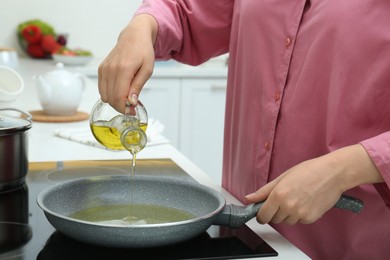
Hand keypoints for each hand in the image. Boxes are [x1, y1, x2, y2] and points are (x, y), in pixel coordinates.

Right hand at [98, 14, 157, 112]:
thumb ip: (138, 86)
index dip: (125, 108)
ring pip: (104, 96)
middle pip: (110, 99)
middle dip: (121, 107)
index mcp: (123, 69)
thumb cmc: (143, 52)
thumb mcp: (147, 70)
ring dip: (115, 101)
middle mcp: (110, 69)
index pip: (118, 97)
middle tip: (131, 107)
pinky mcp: (101, 70)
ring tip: (127, 98)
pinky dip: (110, 94)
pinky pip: (102, 89)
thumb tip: (131, 102)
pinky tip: (120, 91)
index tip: (132, 111)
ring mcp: (104, 69)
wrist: (133, 37)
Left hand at [245, 144, 382, 224]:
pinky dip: (300, 215)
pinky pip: (299, 221)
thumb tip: (248, 199)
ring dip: (288, 214)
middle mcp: (288, 206)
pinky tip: (306, 202)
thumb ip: (264, 191)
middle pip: (274, 219)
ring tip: (297, 198)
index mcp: (278, 195)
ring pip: (287, 221)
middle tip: (284, 199)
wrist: (332, 173)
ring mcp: (300, 214)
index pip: (262, 215)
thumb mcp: (282, 177)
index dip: (261, 215)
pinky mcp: (310, 218)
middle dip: (276, 212)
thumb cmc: (308, 171)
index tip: (262, 212)